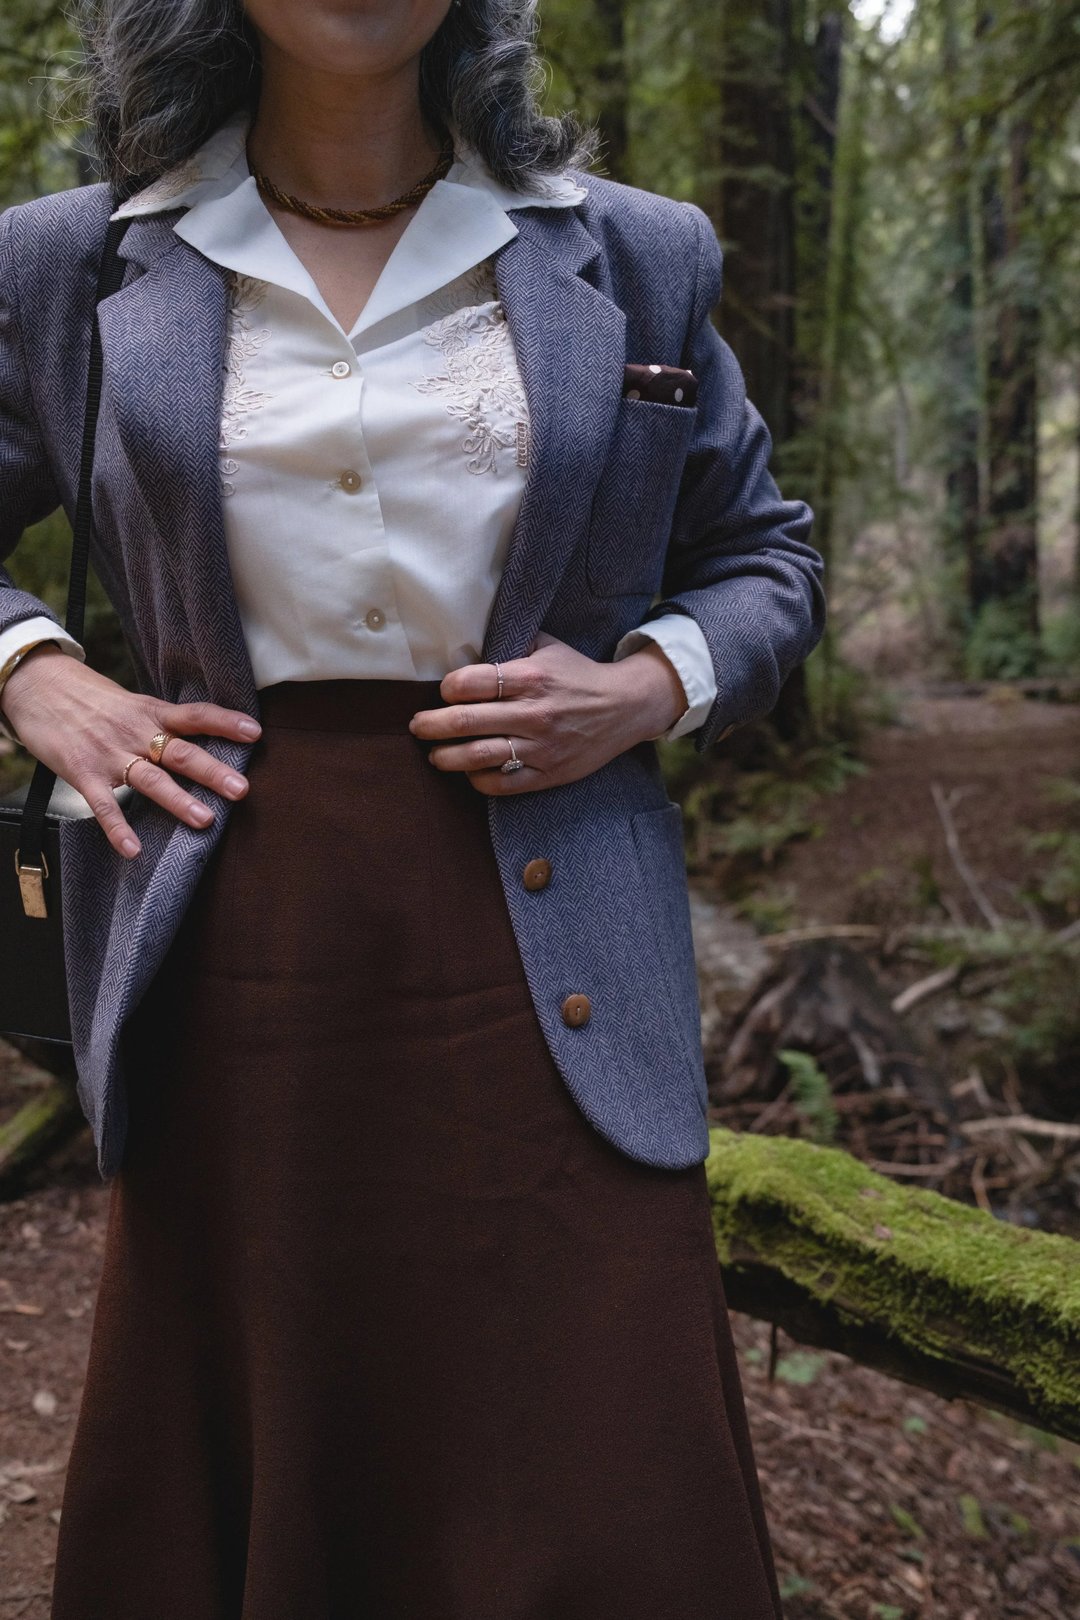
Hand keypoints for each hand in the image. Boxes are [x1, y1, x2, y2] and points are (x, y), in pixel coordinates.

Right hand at [0, 643, 260, 858]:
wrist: (38, 687)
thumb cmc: (92, 699)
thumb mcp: (133, 703)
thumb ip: (165, 722)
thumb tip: (205, 738)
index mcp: (152, 712)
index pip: (195, 715)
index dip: (225, 722)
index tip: (256, 732)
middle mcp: (136, 732)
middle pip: (180, 751)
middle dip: (212, 771)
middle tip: (241, 790)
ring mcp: (111, 754)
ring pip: (150, 779)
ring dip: (178, 800)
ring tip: (205, 820)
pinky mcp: (84, 773)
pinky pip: (104, 804)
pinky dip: (118, 828)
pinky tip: (133, 849)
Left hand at [408, 632, 686, 794]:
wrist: (625, 707)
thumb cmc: (578, 674)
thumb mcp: (547, 647)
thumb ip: (509, 645)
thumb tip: (464, 645)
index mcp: (531, 677)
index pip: (471, 684)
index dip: (447, 688)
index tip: (443, 691)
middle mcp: (534, 713)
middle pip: (465, 722)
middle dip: (431, 725)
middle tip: (417, 725)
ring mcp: (541, 747)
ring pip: (478, 756)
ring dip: (445, 757)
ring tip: (433, 754)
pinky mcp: (548, 774)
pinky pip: (502, 784)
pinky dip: (478, 780)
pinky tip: (469, 771)